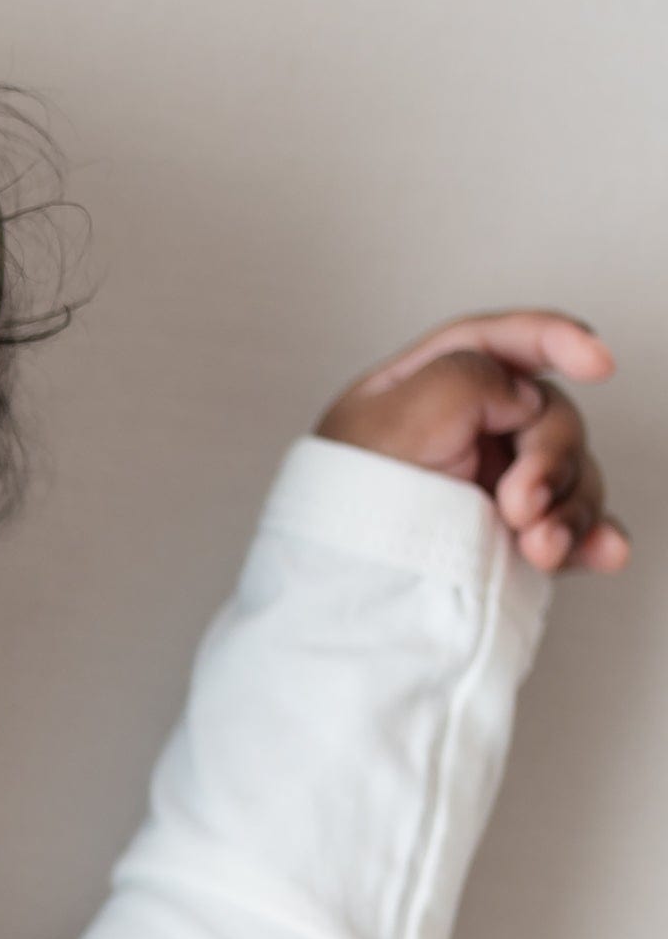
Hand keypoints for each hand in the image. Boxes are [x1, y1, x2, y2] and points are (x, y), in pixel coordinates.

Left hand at [316, 313, 627, 574]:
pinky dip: (590, 537)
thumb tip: (523, 399)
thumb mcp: (399, 419)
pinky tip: (603, 551)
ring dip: (570, 506)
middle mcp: (460, 433)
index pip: (498, 343)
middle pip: (546, 413)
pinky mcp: (506, 537)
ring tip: (539, 547)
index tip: (597, 362)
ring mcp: (486, 486)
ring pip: (567, 471)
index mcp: (422, 391)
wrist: (337, 599)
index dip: (555, 338)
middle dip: (550, 456)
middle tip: (521, 504)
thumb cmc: (347, 509)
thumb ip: (471, 378)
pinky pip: (569, 527)